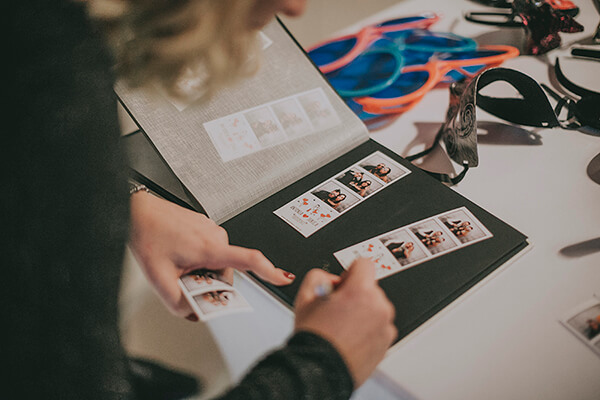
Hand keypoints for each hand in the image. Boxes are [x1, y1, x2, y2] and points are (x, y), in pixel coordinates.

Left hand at [128, 192, 294, 318]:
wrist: (138, 211)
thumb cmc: (149, 235)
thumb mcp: (159, 279)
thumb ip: (178, 304)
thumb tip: (193, 313)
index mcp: (210, 248)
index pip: (249, 260)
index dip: (270, 271)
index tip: (283, 278)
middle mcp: (216, 235)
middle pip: (228, 270)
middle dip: (211, 281)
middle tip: (187, 281)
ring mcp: (211, 228)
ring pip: (218, 260)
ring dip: (203, 269)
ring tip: (178, 265)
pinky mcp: (205, 226)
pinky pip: (210, 249)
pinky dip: (198, 257)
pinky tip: (179, 255)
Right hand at [293, 258, 396, 387]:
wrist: (319, 370)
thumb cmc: (314, 338)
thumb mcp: (305, 297)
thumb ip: (319, 276)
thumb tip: (331, 279)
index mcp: (360, 291)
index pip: (364, 264)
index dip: (350, 272)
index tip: (343, 284)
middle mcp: (379, 306)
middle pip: (370, 287)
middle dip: (355, 294)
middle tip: (337, 309)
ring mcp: (385, 326)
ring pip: (376, 307)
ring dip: (363, 311)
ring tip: (342, 326)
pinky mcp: (387, 342)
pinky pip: (379, 326)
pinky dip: (368, 329)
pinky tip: (350, 337)